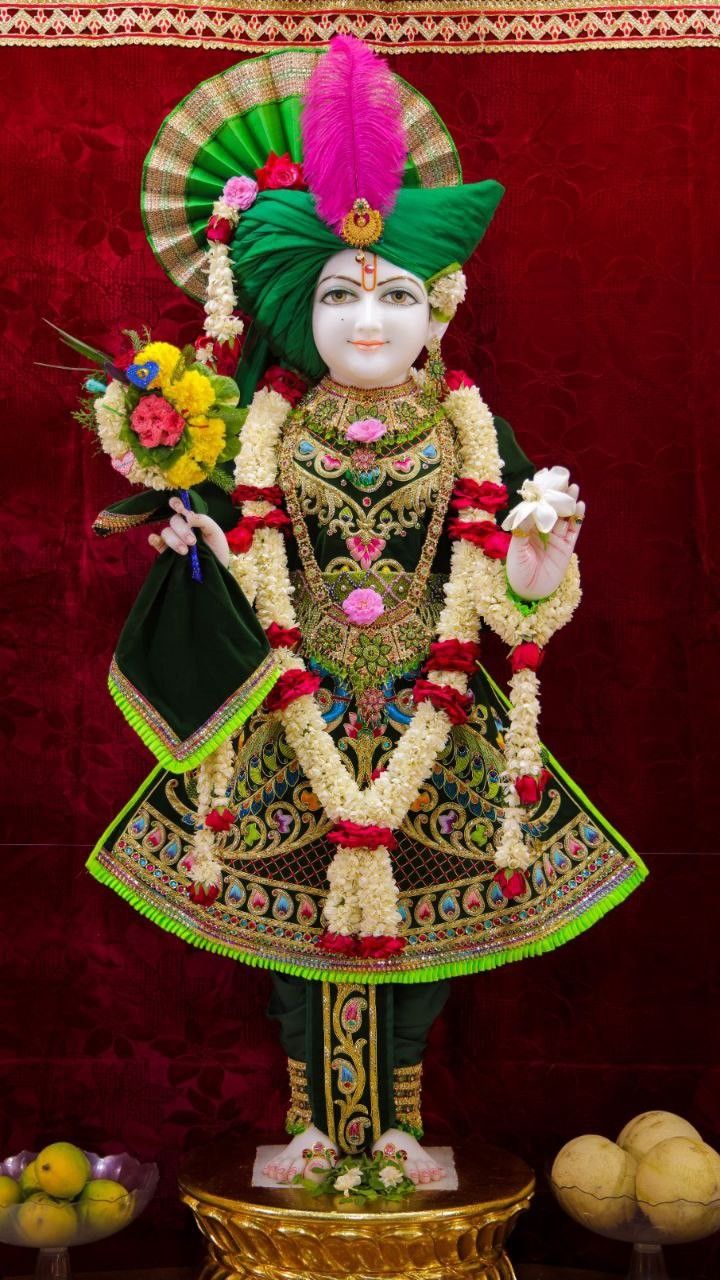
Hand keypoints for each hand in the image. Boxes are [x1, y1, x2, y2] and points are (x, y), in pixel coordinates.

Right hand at [148, 496, 229, 567]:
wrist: (216, 570)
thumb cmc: (216, 548)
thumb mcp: (215, 532)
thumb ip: (203, 520)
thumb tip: (188, 515)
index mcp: (192, 520)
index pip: (180, 507)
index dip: (177, 503)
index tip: (179, 507)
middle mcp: (181, 528)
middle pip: (174, 521)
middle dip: (182, 530)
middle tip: (192, 542)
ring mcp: (173, 540)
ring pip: (166, 532)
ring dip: (174, 540)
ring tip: (185, 551)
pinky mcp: (167, 552)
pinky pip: (157, 543)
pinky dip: (154, 540)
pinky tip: (154, 539)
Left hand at [505, 485, 584, 600]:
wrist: (530, 592)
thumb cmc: (517, 573)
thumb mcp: (516, 552)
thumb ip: (522, 533)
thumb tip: (527, 513)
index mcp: (527, 529)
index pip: (535, 508)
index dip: (540, 495)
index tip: (543, 480)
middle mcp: (542, 531)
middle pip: (552, 509)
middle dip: (557, 495)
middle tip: (563, 479)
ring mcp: (556, 538)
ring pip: (564, 517)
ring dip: (568, 503)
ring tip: (573, 489)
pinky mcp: (566, 547)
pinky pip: (573, 530)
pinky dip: (577, 519)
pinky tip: (580, 507)